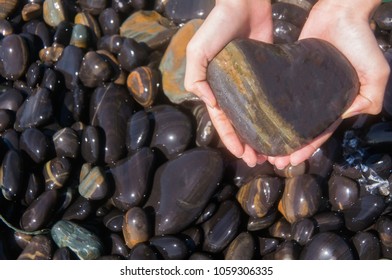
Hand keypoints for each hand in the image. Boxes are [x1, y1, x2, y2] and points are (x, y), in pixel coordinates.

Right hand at [184, 0, 272, 166]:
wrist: (244, 2)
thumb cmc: (218, 26)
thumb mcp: (198, 50)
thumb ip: (196, 77)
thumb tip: (208, 102)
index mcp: (215, 88)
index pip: (222, 120)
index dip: (230, 139)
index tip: (242, 156)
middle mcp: (232, 89)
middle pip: (239, 123)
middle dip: (246, 143)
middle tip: (258, 161)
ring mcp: (250, 83)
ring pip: (255, 115)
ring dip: (260, 134)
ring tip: (271, 151)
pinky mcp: (267, 74)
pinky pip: (269, 98)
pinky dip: (272, 114)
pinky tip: (280, 126)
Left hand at [269, 0, 389, 168]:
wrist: (339, 12)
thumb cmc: (360, 41)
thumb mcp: (376, 72)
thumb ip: (369, 98)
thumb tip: (345, 117)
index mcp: (337, 103)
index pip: (320, 131)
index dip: (307, 148)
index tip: (292, 161)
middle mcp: (318, 99)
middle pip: (301, 128)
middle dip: (288, 147)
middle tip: (273, 161)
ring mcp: (302, 88)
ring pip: (287, 116)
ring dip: (277, 133)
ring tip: (262, 148)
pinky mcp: (289, 73)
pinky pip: (278, 94)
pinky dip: (270, 109)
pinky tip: (258, 120)